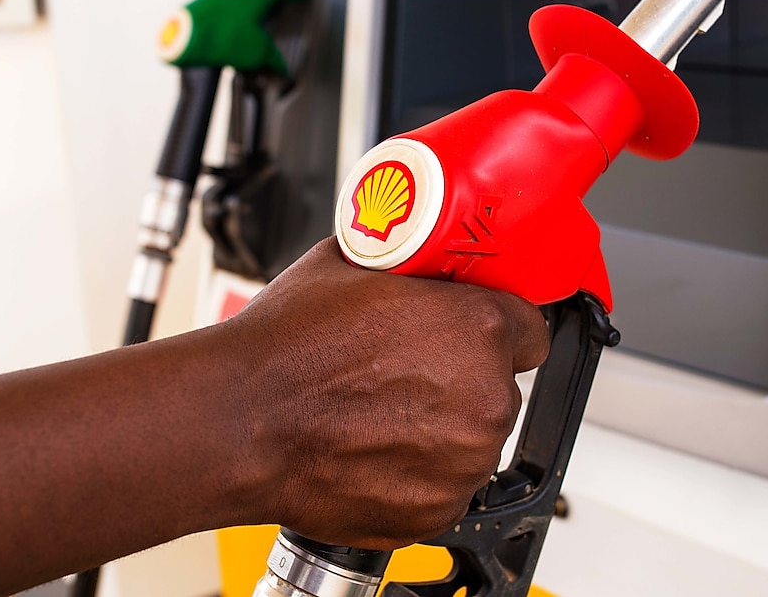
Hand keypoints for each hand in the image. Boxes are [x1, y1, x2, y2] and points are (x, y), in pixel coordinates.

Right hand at [224, 237, 549, 549]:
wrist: (237, 422)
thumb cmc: (284, 348)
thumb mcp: (352, 263)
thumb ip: (410, 264)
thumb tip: (419, 257)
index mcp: (478, 329)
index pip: (530, 331)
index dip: (497, 331)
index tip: (473, 337)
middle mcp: (483, 398)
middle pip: (499, 387)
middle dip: (461, 380)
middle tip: (403, 373)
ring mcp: (463, 461)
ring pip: (473, 439)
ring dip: (441, 428)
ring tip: (377, 413)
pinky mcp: (435, 510)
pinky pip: (444, 484)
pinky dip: (418, 472)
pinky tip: (371, 448)